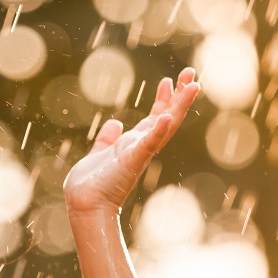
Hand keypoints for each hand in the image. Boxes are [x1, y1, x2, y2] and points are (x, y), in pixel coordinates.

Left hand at [63, 68, 200, 215]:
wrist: (84, 205)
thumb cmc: (91, 184)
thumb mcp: (100, 153)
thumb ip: (107, 139)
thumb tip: (114, 124)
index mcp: (134, 144)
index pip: (154, 117)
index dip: (163, 99)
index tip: (168, 80)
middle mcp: (141, 147)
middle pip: (166, 116)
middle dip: (179, 95)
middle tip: (191, 73)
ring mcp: (139, 153)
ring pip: (165, 125)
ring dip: (179, 105)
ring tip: (192, 86)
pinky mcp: (132, 160)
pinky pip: (148, 144)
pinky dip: (158, 131)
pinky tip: (165, 117)